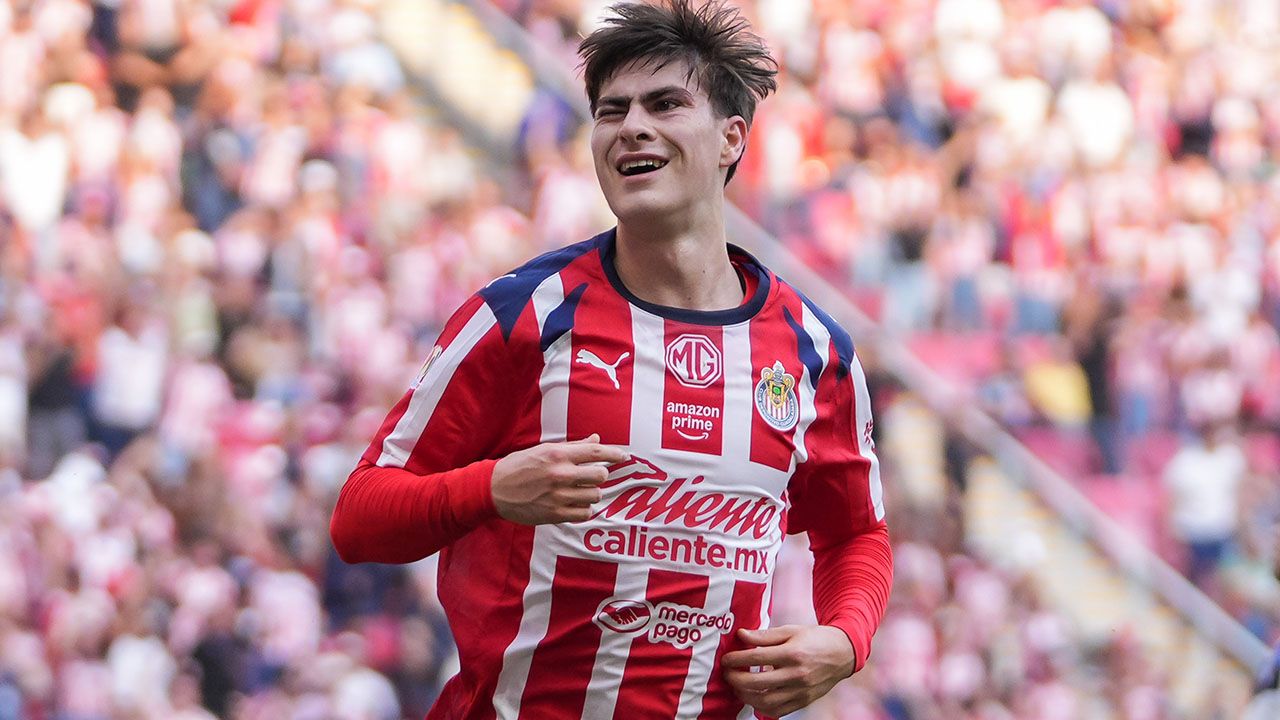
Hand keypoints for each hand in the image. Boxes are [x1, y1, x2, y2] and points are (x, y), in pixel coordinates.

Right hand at [491, 434, 629, 524]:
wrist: (494, 489)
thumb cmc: (519, 466)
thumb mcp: (543, 450)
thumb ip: (573, 447)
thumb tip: (596, 439)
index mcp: (557, 455)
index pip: (595, 452)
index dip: (614, 453)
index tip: (623, 456)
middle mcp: (560, 475)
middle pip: (600, 475)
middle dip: (599, 475)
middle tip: (592, 476)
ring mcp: (558, 496)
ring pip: (595, 495)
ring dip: (591, 493)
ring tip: (579, 490)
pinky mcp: (554, 514)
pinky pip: (584, 513)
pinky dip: (584, 509)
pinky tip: (575, 504)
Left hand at [722, 625, 854, 717]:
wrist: (842, 653)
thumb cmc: (814, 638)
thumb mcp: (791, 630)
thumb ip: (765, 635)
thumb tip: (741, 635)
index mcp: (793, 653)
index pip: (757, 658)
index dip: (737, 659)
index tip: (726, 659)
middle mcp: (797, 674)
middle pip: (758, 682)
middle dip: (736, 679)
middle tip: (727, 674)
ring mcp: (801, 691)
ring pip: (766, 701)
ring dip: (746, 696)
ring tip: (737, 686)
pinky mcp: (804, 701)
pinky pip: (778, 711)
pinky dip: (761, 707)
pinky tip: (753, 698)